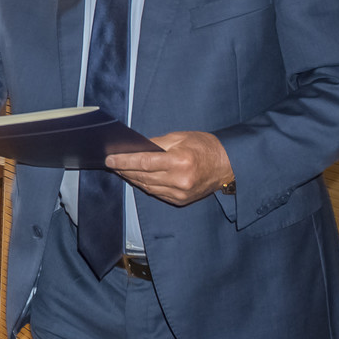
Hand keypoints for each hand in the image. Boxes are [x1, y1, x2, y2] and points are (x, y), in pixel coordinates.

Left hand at [106, 131, 231, 205]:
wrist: (229, 164)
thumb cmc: (205, 146)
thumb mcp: (180, 137)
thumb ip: (156, 144)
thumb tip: (134, 149)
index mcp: (180, 161)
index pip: (144, 163)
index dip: (124, 161)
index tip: (109, 159)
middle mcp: (179, 180)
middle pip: (143, 176)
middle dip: (124, 169)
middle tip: (111, 163)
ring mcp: (180, 193)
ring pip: (147, 186)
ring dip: (132, 178)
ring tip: (120, 169)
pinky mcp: (181, 200)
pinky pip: (156, 193)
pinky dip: (145, 185)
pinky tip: (136, 177)